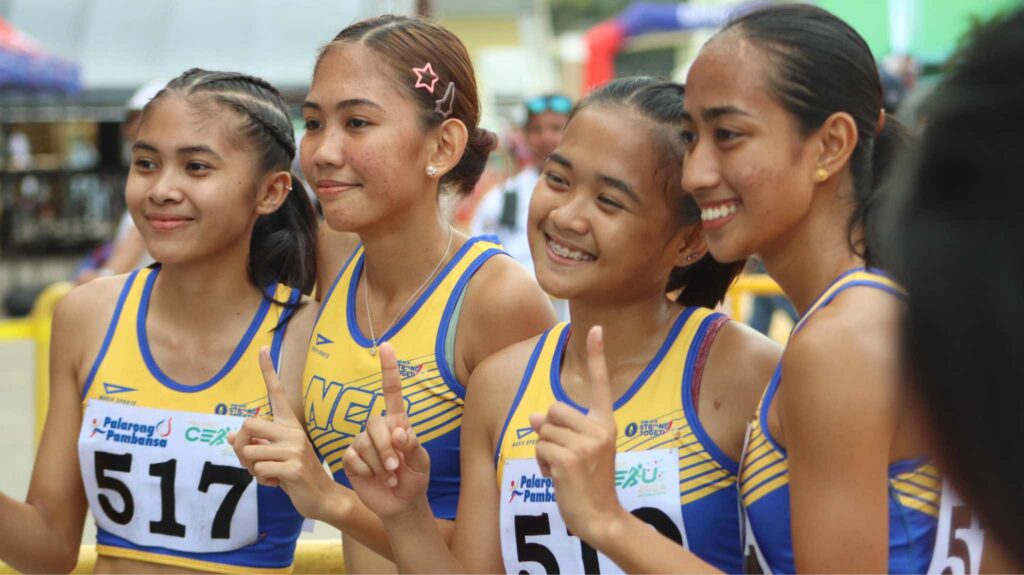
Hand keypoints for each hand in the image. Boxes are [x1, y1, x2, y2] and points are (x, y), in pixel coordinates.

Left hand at [229, 346, 337, 519]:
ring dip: (252, 469)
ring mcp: (295, 448)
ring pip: (250, 452)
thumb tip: (229, 435)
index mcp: (288, 424)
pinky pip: (259, 470)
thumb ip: (253, 444)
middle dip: (241, 446)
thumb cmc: (292, 475)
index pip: (277, 392)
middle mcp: (292, 431)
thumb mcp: (271, 456)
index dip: (268, 370)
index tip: (262, 348)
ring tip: (270, 474)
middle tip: (254, 461)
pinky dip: (262, 481)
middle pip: (247, 425)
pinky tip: (278, 483)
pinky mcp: (294, 467)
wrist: (320, 497)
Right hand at [343, 342, 431, 519]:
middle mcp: (377, 428)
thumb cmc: (415, 478)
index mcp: (397, 422)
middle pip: (374, 424)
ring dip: (379, 464)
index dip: (388, 370)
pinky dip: (367, 471)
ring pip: (364, 443)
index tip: (386, 346)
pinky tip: (375, 479)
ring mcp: (362, 442)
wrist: (401, 504)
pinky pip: (353, 457)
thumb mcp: (422, 462)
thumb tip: (399, 431)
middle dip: (386, 448)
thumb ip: (414, 445)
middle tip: (397, 467)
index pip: (391, 392)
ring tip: (390, 476)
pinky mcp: (350, 458)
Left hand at [530, 326, 626, 544]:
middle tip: (564, 456)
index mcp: (606, 423)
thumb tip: (533, 416)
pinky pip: (540, 448)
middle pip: (553, 410)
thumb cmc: (590, 483)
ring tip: (562, 469)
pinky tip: (557, 477)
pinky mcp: (569, 459)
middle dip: (549, 431)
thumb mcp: (582, 450)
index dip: (596, 354)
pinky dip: (542, 464)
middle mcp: (598, 428)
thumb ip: (561, 429)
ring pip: (543, 430)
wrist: (602, 517)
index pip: (600, 383)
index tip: (595, 327)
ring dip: (545, 451)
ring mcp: (585, 444)